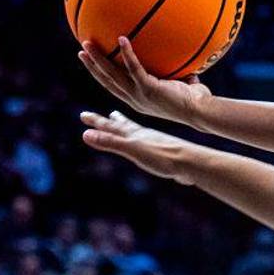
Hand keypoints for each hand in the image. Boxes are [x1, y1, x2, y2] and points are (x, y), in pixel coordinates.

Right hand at [78, 36, 210, 125]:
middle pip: (107, 81)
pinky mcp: (148, 89)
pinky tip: (122, 38)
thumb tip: (188, 66)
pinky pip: (134, 68)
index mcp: (139, 100)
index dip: (101, 75)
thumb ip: (181, 77)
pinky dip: (127, 53)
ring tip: (87, 43)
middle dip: (93, 66)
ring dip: (99, 59)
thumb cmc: (197, 101)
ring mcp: (140, 95)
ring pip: (112, 75)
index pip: (115, 87)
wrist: (200, 112)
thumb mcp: (183, 87)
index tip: (92, 63)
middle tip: (81, 52)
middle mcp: (135, 99)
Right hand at [80, 110, 196, 184]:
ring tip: (119, 120)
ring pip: (135, 130)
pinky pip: (147, 139)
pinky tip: (146, 140)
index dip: (96, 122)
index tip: (83, 115)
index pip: (111, 126)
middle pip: (122, 125)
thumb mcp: (133, 149)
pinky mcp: (164, 149)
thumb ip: (111, 142)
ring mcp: (154, 140)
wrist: (190, 161)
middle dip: (108, 121)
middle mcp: (143, 134)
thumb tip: (85, 135)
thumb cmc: (162, 156)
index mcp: (134, 134)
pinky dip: (141, 136)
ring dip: (125, 125)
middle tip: (101, 114)